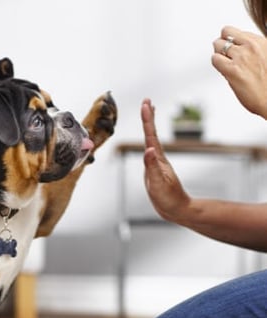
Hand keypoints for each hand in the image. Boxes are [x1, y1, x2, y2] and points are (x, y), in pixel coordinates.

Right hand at [141, 99, 190, 222]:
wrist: (176, 210)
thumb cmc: (168, 198)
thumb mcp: (159, 183)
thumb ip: (153, 167)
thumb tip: (149, 150)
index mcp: (158, 159)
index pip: (151, 136)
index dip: (147, 120)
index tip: (145, 104)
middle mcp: (157, 158)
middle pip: (152, 134)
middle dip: (149, 117)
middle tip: (147, 101)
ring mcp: (156, 164)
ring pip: (152, 140)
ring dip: (149, 126)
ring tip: (148, 114)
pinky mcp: (155, 170)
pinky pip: (150, 151)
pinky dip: (149, 141)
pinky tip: (148, 142)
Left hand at [212, 26, 266, 119]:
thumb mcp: (266, 57)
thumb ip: (257, 52)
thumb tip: (244, 53)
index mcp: (262, 42)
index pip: (239, 32)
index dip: (233, 39)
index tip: (233, 47)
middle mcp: (252, 45)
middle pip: (226, 32)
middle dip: (223, 42)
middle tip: (224, 54)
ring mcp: (242, 57)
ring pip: (218, 44)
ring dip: (218, 52)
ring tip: (223, 62)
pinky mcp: (233, 71)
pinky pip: (215, 59)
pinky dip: (216, 62)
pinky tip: (222, 69)